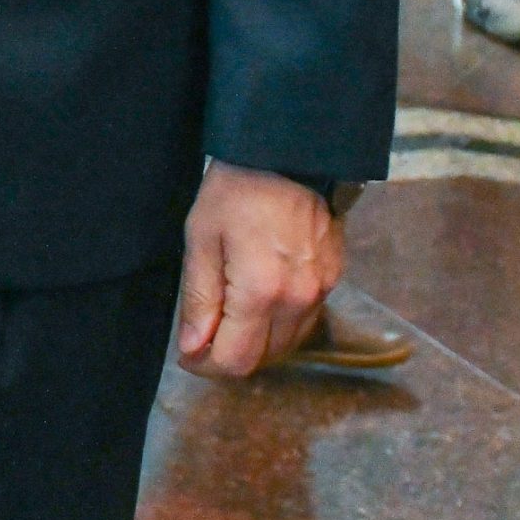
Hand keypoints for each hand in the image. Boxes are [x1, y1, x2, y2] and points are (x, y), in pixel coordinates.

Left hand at [175, 163, 342, 378]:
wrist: (287, 154)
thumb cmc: (235, 190)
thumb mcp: (201, 238)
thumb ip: (199, 298)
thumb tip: (192, 348)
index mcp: (261, 291)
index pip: (236, 360)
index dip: (206, 366)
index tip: (186, 354)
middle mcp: (298, 300)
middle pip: (264, 359)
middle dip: (228, 356)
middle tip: (202, 335)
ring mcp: (321, 291)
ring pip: (287, 344)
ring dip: (255, 343)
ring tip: (227, 316)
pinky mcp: (333, 279)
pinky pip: (304, 321)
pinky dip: (279, 323)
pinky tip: (258, 301)